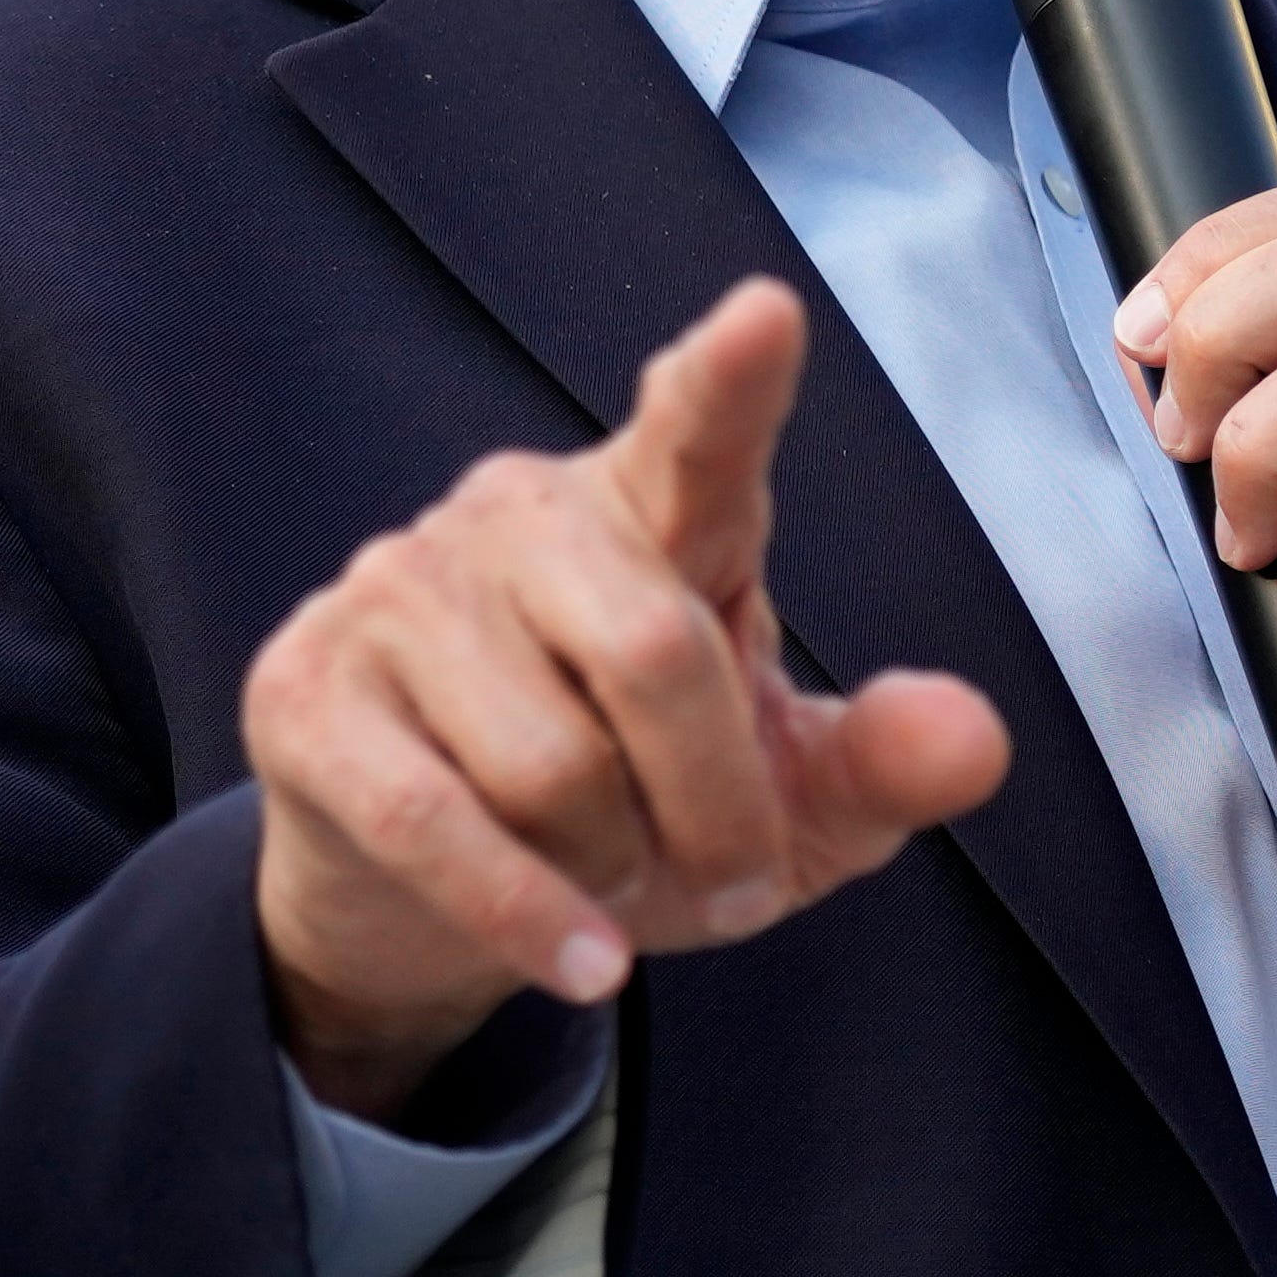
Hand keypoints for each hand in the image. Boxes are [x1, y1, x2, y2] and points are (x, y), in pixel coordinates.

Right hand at [247, 279, 1012, 1118]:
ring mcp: (397, 590)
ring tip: (609, 878)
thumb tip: (972, 742)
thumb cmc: (627, 809)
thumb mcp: (777, 803)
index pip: (698, 431)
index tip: (767, 316)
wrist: (426, 897)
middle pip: (655, 655)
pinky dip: (528, 917)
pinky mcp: (305, 690)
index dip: (730, 380)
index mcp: (653, 508)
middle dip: (716, 807)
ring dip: (611, 867)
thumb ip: (878, 764)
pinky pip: (434, 821)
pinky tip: (581, 959)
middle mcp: (518, 515)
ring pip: (550, 762)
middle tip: (735, 881)